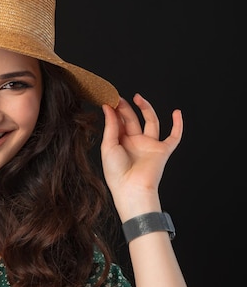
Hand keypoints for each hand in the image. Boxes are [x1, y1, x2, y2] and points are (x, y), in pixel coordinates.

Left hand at [100, 93, 182, 219]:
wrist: (131, 188)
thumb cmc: (116, 172)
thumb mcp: (108, 145)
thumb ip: (110, 125)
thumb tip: (108, 107)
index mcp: (120, 143)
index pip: (119, 122)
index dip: (115, 110)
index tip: (109, 99)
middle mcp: (135, 142)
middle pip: (132, 120)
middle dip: (126, 108)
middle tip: (119, 97)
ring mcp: (149, 145)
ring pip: (151, 122)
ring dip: (146, 109)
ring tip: (138, 97)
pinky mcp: (162, 151)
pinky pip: (174, 137)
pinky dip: (178, 125)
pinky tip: (177, 112)